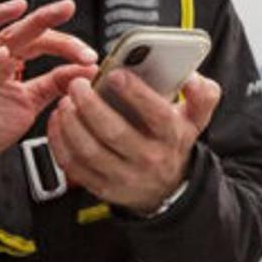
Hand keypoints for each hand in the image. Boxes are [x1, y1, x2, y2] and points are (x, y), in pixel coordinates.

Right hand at [0, 0, 97, 183]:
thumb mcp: (30, 102)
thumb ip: (55, 84)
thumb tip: (88, 69)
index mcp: (5, 61)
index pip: (37, 41)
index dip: (65, 44)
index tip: (90, 54)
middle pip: (11, 30)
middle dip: (40, 16)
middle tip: (66, 7)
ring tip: (20, 9)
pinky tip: (0, 56)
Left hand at [47, 68, 220, 214]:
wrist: (167, 188)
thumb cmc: (174, 142)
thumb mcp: (196, 118)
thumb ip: (202, 93)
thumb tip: (192, 77)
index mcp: (172, 136)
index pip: (157, 114)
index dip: (135, 94)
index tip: (116, 74)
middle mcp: (149, 157)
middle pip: (115, 132)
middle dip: (91, 105)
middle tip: (78, 84)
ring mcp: (124, 175)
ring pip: (90, 150)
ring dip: (72, 123)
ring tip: (66, 101)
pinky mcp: (103, 187)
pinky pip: (75, 165)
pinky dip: (61, 142)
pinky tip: (59, 122)